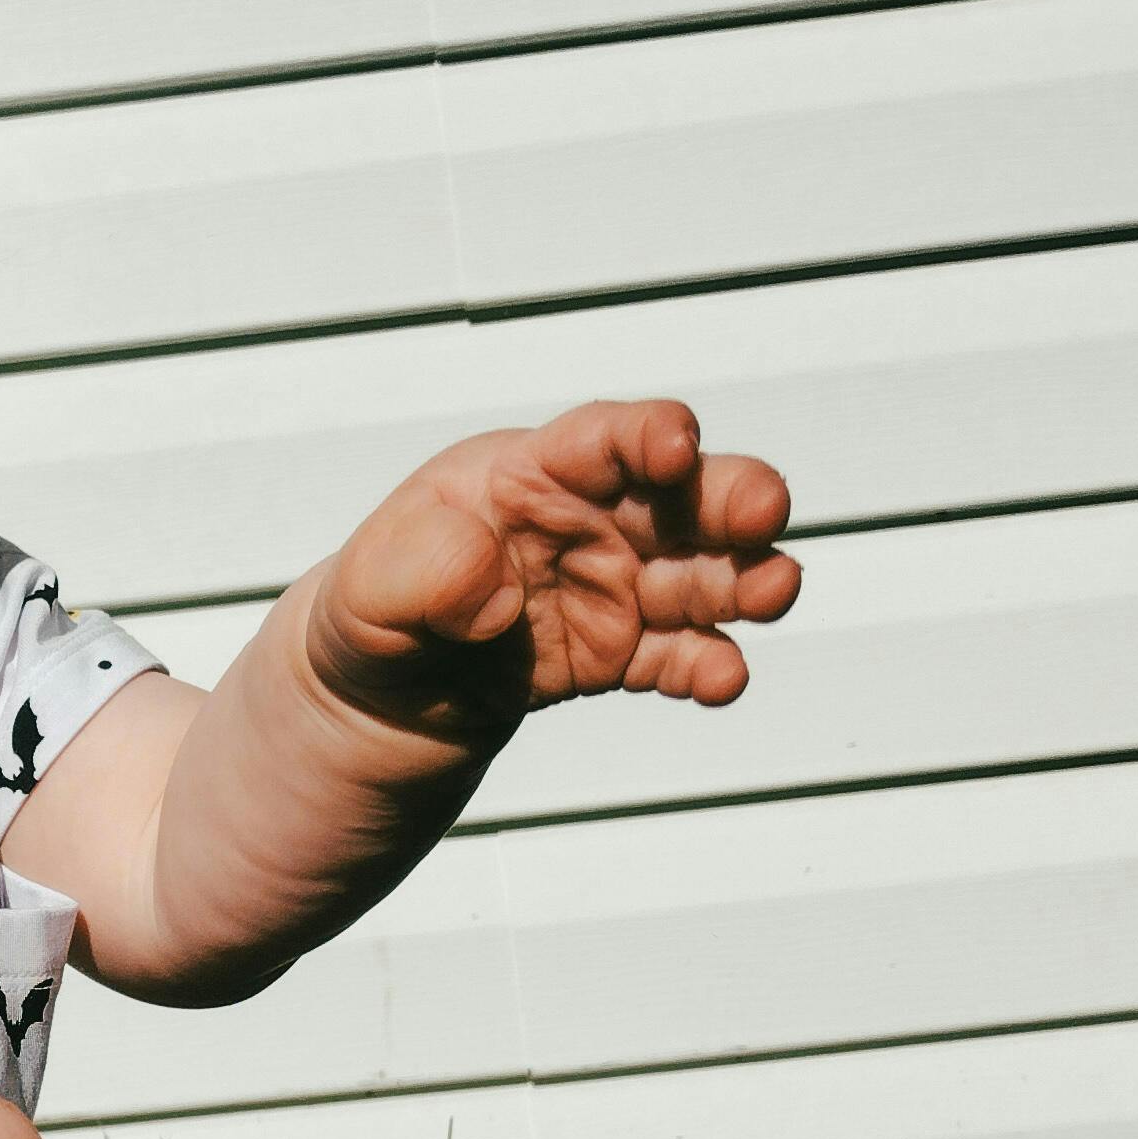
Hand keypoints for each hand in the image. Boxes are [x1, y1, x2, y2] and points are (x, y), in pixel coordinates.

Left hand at [312, 399, 798, 757]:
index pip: (596, 441)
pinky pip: (679, 657)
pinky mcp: (621, 655)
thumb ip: (420, 569)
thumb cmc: (366, 615)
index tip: (676, 442)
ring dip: (747, 579)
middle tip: (764, 510)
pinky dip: (706, 667)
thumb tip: (490, 586)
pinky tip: (721, 681)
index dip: (643, 435)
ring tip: (773, 592)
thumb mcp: (364, 590)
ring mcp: (613, 589)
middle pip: (677, 497)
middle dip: (730, 496)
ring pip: (701, 575)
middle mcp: (585, 521)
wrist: (371, 702)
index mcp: (523, 477)